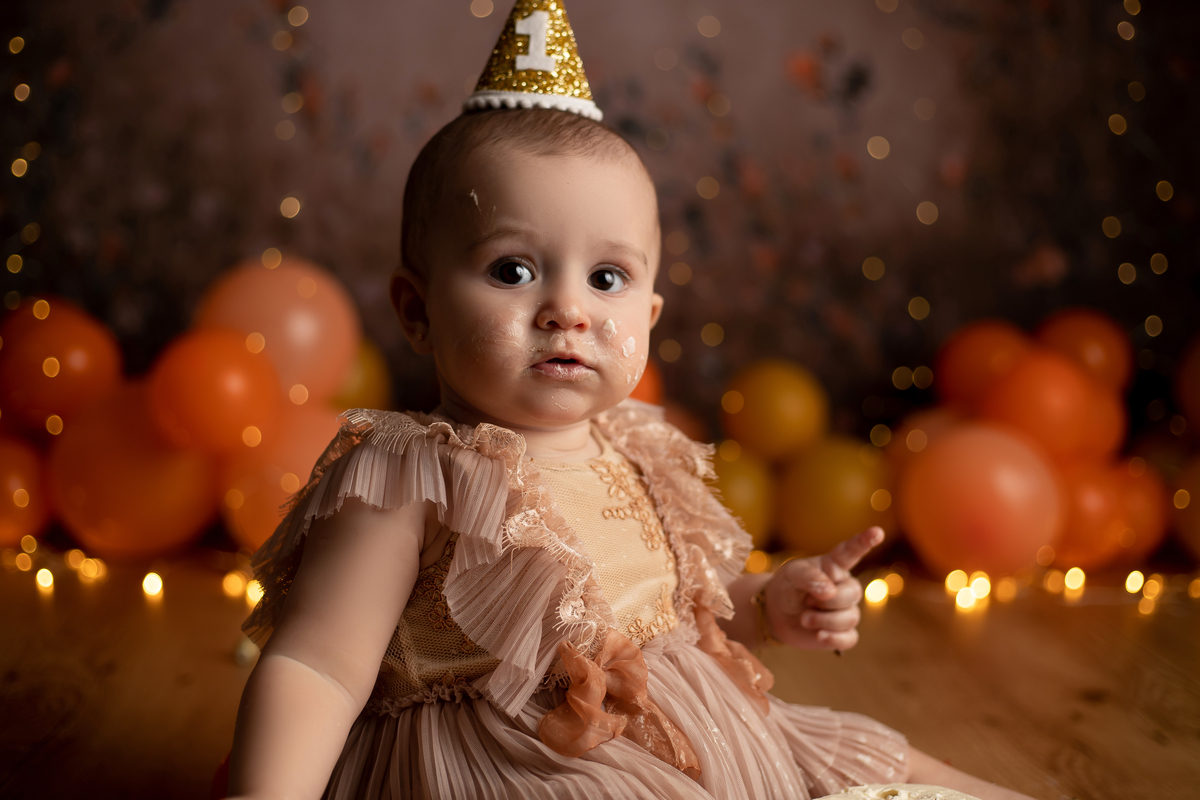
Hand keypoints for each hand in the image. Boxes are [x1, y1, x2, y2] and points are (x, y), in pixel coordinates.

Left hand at [761, 527, 883, 650]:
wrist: (777, 612)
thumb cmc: (788, 586)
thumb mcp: (791, 574)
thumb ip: (809, 577)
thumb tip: (829, 591)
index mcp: (835, 566)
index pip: (852, 551)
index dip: (864, 541)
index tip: (877, 531)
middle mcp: (845, 586)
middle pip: (852, 593)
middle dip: (826, 601)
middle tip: (806, 600)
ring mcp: (846, 610)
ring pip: (849, 618)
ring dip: (822, 620)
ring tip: (804, 618)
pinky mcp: (842, 632)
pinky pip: (849, 638)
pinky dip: (832, 638)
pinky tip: (819, 635)